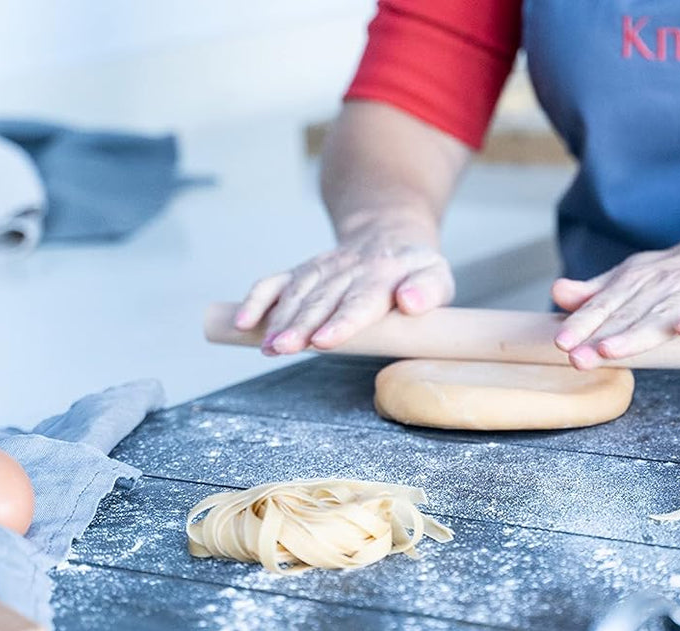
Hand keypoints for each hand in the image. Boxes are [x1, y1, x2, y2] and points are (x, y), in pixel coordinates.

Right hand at [233, 210, 452, 355]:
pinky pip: (275, 283)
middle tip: (283, 348)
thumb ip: (429, 290)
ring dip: (279, 320)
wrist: (386, 232)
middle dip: (300, 325)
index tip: (324, 340)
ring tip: (268, 347)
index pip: (359, 302)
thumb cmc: (414, 269)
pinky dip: (257, 301)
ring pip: (296, 294)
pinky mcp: (303, 272)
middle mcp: (347, 271)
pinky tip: (242, 323)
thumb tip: (411, 302)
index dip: (341, 322)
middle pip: (321, 301)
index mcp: (382, 276)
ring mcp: (322, 270)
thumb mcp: (437, 275)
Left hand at [551, 212, 679, 369]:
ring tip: (612, 350)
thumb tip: (558, 293)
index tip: (561, 342)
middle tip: (576, 358)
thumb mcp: (643, 274)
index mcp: (644, 277)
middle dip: (602, 335)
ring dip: (639, 333)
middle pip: (632, 313)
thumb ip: (602, 289)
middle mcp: (669, 282)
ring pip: (668, 316)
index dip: (584, 323)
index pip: (609, 302)